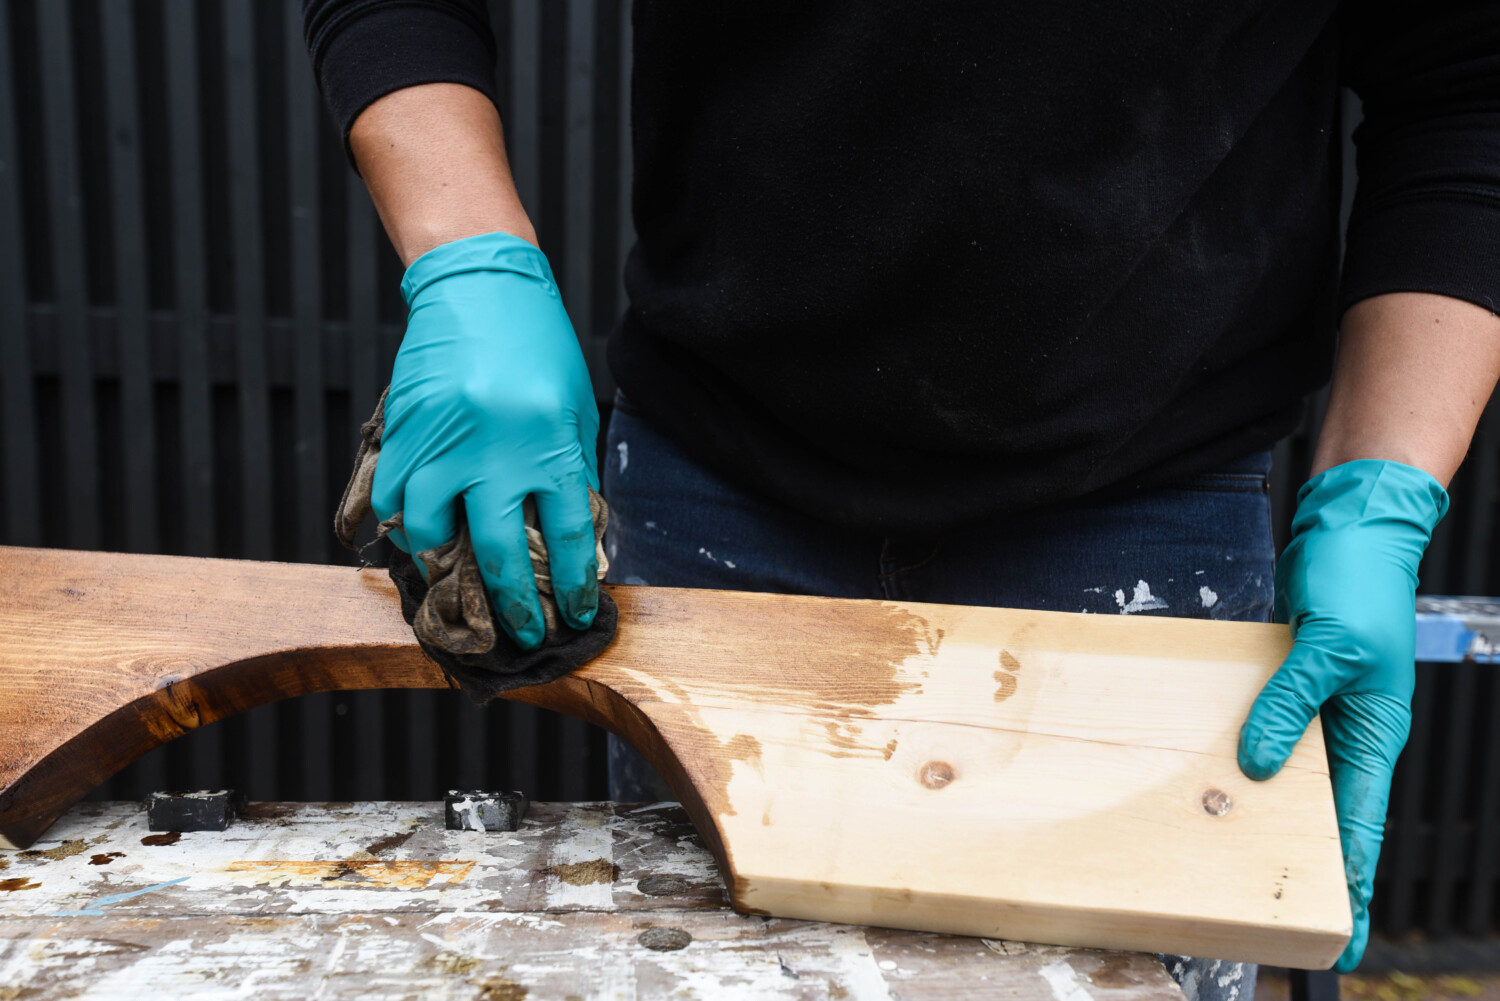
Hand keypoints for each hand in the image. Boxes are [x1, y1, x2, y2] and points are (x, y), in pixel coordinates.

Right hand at [372, 230, 600, 649]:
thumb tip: (572, 540)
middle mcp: (496, 450)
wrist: (480, 287)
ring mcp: (444, 443)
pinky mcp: (406, 432)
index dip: (574, 586)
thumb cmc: (538, 347)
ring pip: (432, 534)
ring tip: (463, 574)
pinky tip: (424, 530)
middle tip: (524, 632)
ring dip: (448, 566)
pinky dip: (407, 524)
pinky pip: (395, 500)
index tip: (575, 615)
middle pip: (501, 553)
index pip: (568, 536)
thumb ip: (569, 471)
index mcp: (550, 443)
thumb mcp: (573, 409)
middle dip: (515, 606)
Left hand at [1238, 460, 1447, 970]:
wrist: (1347, 528)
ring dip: (1263, 809)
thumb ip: (1289, 705)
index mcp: (1372, 732)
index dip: (1350, 883)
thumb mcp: (1328, 646)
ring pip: (1288, 773)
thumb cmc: (1358, 580)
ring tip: (1228, 857)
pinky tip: (1212, 777)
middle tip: (1268, 913)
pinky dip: (1244, 755)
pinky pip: (1265, 730)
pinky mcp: (1287, 684)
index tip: (1341, 938)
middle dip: (1300, 862)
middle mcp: (1345, 729)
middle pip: (1322, 811)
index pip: (1360, 826)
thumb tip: (1257, 765)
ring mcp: (1315, 707)